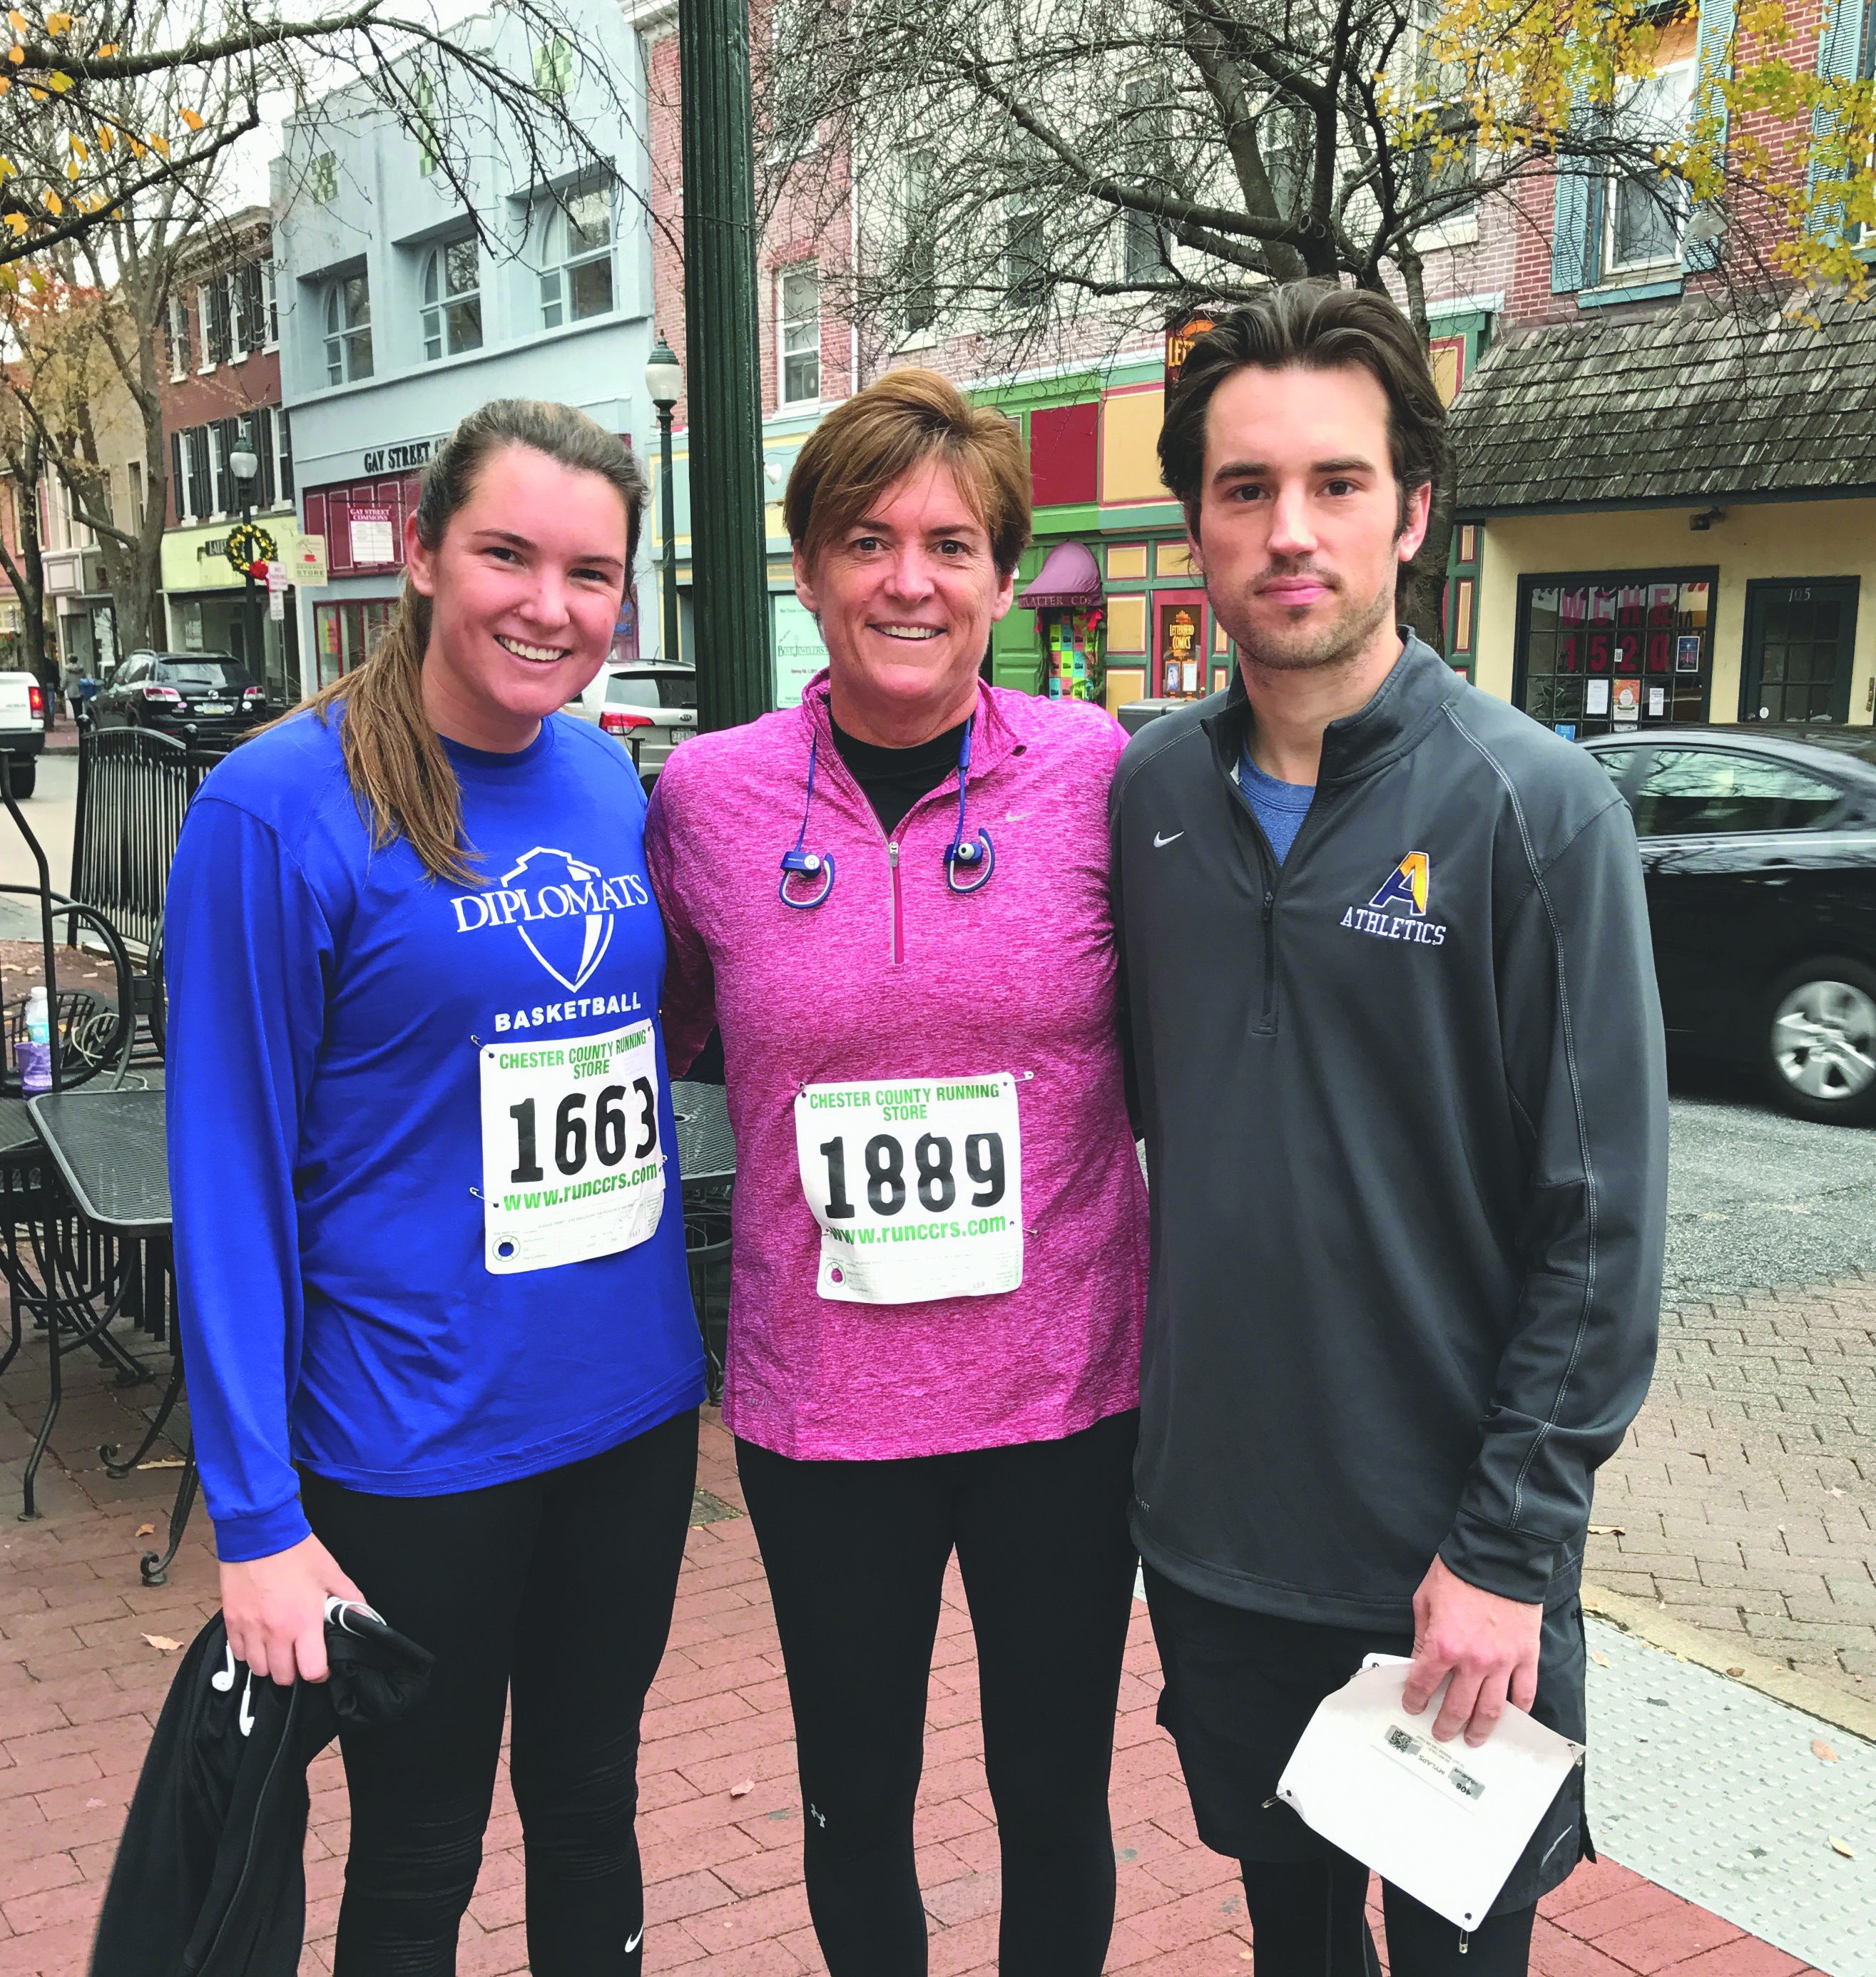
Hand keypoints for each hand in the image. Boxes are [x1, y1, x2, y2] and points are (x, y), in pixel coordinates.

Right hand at [220, 1534, 364, 1685]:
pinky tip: (260, 1638)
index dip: (320, 1673)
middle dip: (295, 1671)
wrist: (260, 1533)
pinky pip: (238, 1654)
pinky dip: (249, 1652)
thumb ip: (350, 1600)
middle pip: (283, 1678)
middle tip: (300, 1655)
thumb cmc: (296, 1552)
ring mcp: (250, 1629)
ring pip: (259, 1669)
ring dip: (271, 1664)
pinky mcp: (232, 1623)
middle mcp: (275, 1632)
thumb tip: (364, 1617)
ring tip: (280, 1647)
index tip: (322, 1666)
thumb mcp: (332, 1574)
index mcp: (303, 1622)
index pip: (311, 1671)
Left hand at [1400, 1556, 1541, 1747]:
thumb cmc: (1457, 1572)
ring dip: (1480, 1729)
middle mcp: (1473, 1661)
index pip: (1423, 1684)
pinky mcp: (1526, 1656)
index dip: (1415, 1699)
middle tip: (1442, 1734)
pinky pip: (1524, 1693)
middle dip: (1447, 1725)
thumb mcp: (1425, 1600)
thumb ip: (1422, 1635)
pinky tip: (1510, 1718)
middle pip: (1458, 1706)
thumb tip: (1419, 1662)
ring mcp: (1503, 1662)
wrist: (1498, 1554)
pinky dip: (1518, 1711)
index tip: (1413, 1707)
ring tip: (1473, 1739)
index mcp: (1443, 1645)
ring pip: (1492, 1709)